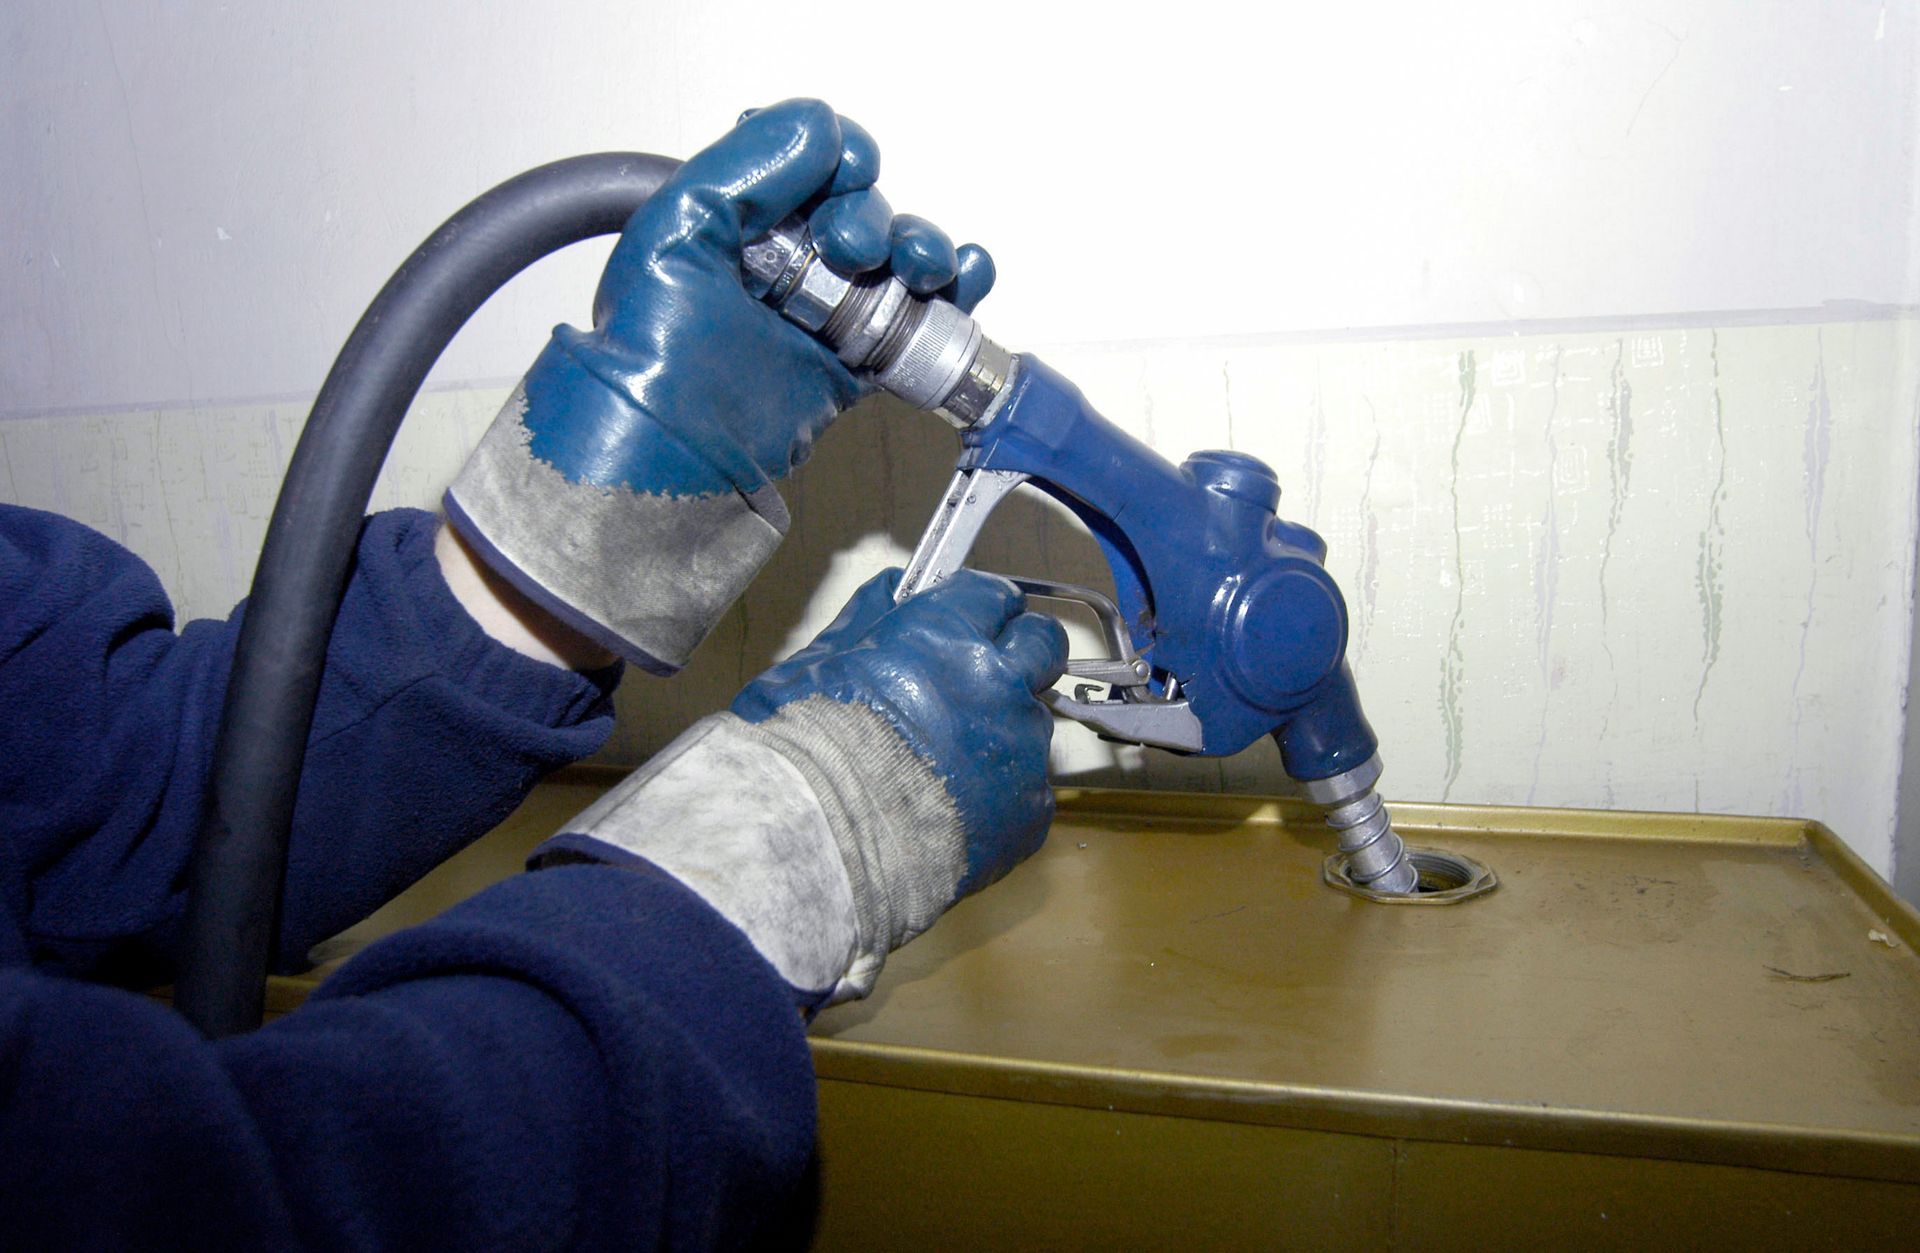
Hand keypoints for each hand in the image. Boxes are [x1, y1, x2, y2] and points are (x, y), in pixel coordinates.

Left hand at [445, 100, 993, 674]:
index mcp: (736, 219)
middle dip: (874, 217)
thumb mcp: (679, 232)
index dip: (836, 162)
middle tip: (852, 249)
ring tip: (918, 268)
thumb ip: (744, 166)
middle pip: (863, 208)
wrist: (676, 457)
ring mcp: (826, 313)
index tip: (840, 179)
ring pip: (900, 257)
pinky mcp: (857, 362)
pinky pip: (920, 316)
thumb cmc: (657, 353)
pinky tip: (965, 280)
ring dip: (924, 247)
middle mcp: (784, 262)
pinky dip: (958, 291)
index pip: (808, 162)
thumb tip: (822, 129)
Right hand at [534, 570, 1065, 1003]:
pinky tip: (953, 814)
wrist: (821, 846)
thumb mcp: (812, 664)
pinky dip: (999, 796)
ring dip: (1003, 730)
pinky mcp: (1031, 812)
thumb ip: (867, 619)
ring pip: (1033, 721)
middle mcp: (998, 682)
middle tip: (978, 682)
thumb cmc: (803, 747)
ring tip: (949, 767)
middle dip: (1018, 653)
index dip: (979, 610)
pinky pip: (1027, 790)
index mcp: (945, 635)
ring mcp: (1022, 749)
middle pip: (1041, 645)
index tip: (964, 627)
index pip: (994, 595)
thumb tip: (898, 588)